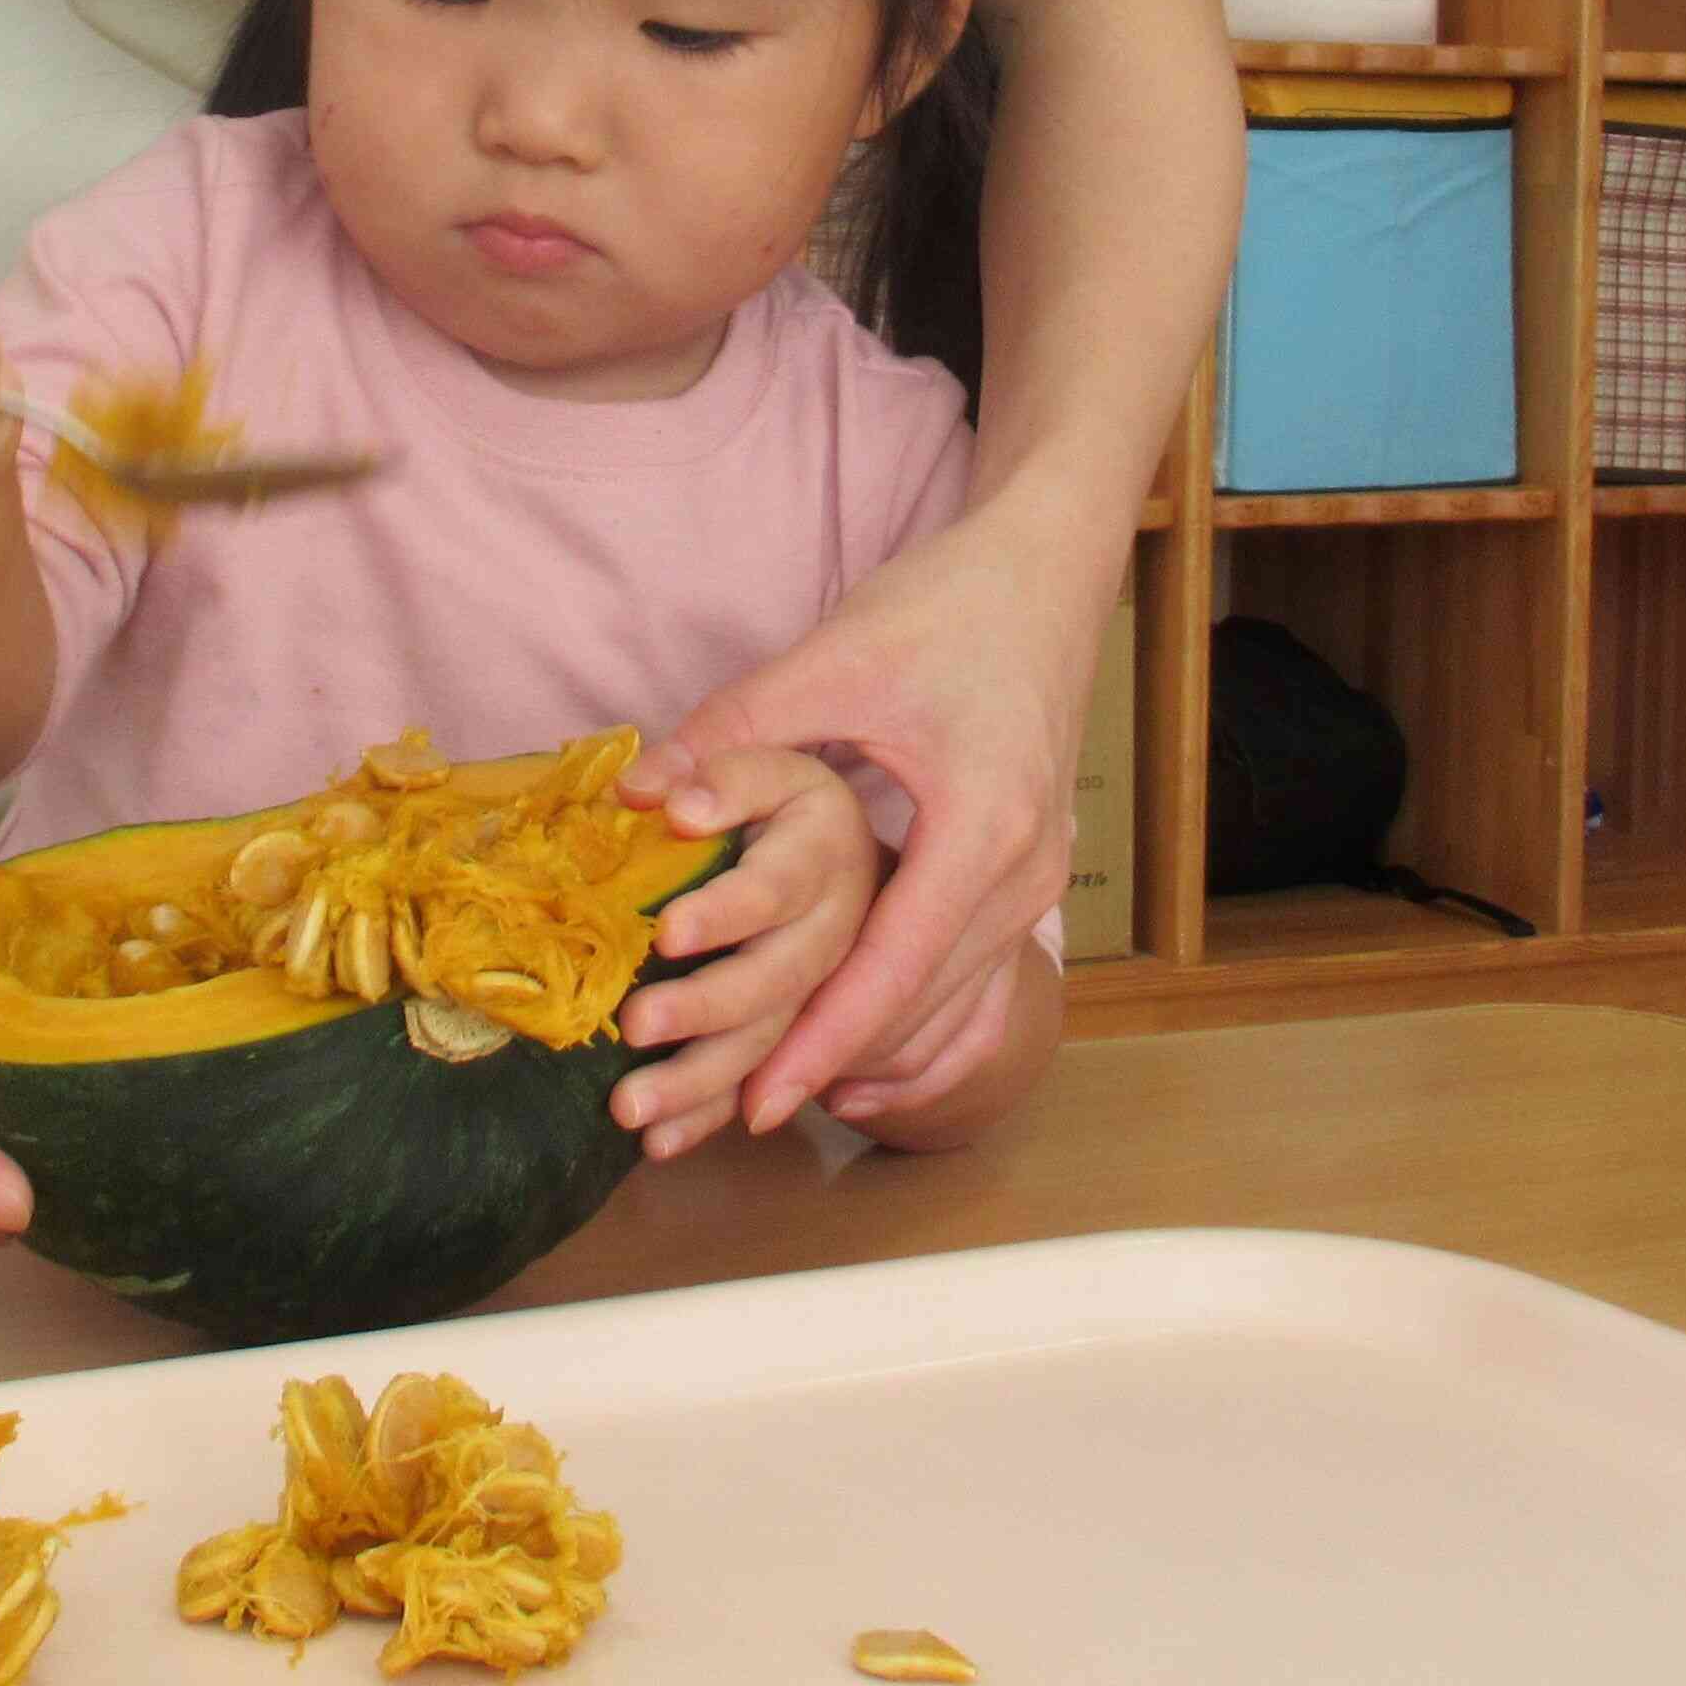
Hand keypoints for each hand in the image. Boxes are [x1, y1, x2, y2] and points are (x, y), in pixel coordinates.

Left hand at [637, 484, 1097, 1135]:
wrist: (1048, 570)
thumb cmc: (949, 606)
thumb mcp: (834, 661)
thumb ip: (734, 735)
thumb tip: (637, 794)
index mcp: (983, 829)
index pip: (892, 970)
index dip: (821, 1041)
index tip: (758, 1102)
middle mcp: (1025, 871)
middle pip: (924, 1002)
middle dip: (834, 1060)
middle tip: (741, 1115)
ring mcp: (1038, 876)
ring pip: (951, 995)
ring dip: (872, 1046)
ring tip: (784, 1094)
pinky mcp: (1029, 868)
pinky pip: (970, 968)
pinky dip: (913, 1015)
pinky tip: (856, 1052)